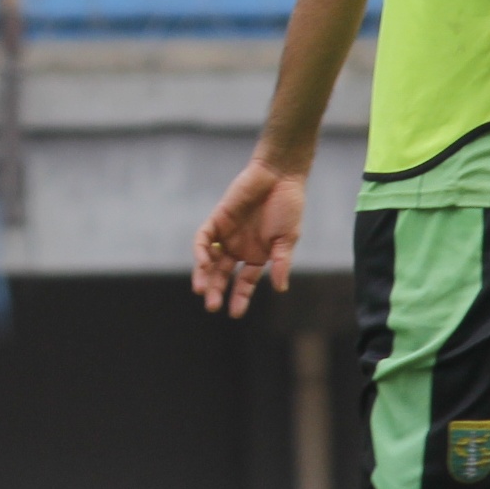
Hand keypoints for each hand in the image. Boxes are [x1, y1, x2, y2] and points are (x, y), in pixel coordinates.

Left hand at [190, 157, 306, 318]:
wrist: (280, 175)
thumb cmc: (288, 205)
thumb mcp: (288, 238)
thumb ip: (281, 262)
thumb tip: (281, 288)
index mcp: (258, 256)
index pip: (245, 282)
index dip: (240, 297)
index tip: (235, 313)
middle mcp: (240, 248)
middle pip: (223, 274)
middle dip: (217, 291)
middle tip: (212, 306)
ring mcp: (227, 234)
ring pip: (210, 260)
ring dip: (205, 275)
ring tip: (202, 290)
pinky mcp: (218, 219)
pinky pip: (204, 238)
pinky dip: (201, 250)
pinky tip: (203, 262)